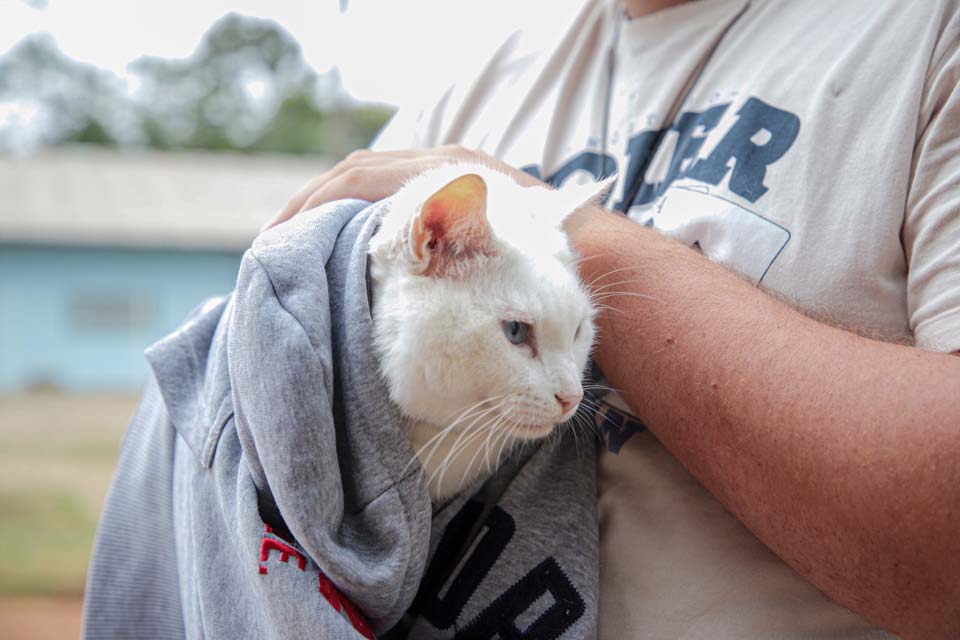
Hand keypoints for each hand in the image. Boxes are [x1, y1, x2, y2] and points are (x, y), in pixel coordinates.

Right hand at [261, 145, 542, 231]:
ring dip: (326, 213)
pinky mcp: (440, 197)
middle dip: (309, 208)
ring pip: (365, 184)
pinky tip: (334, 247)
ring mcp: (439, 179)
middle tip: (272, 245)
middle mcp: (439, 167)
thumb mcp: (491, 249)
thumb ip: (443, 245)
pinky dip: (353, 219)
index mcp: (444, 172)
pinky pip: (385, 198)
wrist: (591, 247)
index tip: (281, 239)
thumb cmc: (546, 254)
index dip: (316, 206)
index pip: (362, 178)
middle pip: (355, 175)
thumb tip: (378, 254)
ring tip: (291, 247)